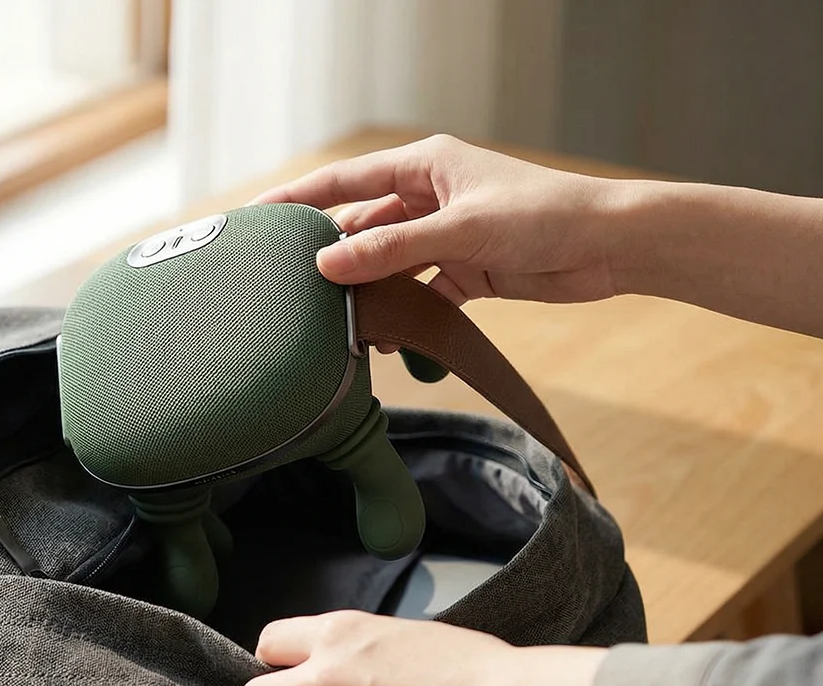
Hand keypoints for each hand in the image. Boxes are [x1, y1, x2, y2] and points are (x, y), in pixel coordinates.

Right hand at [251, 134, 620, 305]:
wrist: (610, 246)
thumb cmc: (545, 215)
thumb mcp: (459, 229)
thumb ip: (390, 248)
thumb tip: (326, 266)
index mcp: (425, 165)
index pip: (345, 180)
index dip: (299, 200)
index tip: (256, 218)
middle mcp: (429, 196)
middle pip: (362, 224)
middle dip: (329, 253)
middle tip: (287, 282)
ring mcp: (445, 234)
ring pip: (387, 262)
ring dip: (366, 288)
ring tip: (330, 316)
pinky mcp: (465, 269)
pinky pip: (418, 290)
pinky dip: (402, 311)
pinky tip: (383, 336)